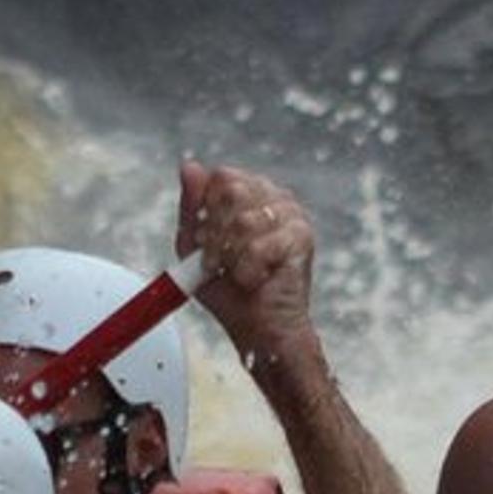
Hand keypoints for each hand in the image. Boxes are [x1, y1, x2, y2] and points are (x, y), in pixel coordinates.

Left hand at [176, 160, 318, 369]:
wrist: (260, 327)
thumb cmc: (229, 291)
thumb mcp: (194, 245)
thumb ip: (191, 207)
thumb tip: (190, 166)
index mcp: (251, 194)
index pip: (221, 177)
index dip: (206, 208)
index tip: (203, 240)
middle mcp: (275, 197)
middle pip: (230, 188)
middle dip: (215, 231)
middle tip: (216, 260)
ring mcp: (292, 214)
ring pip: (242, 218)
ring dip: (229, 255)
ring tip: (237, 273)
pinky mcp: (302, 236)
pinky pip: (258, 245)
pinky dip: (246, 270)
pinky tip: (255, 280)